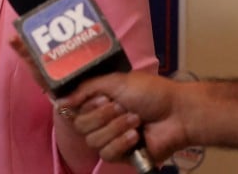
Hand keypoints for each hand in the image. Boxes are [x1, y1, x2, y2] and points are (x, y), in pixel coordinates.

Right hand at [57, 71, 188, 163]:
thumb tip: (61, 99)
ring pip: (93, 140)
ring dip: (115, 128)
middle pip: (81, 126)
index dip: (85, 105)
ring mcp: (112, 138)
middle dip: (102, 115)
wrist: (176, 113)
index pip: (74, 109)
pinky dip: (121, 142)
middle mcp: (102, 120)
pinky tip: (136, 136)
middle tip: (121, 107)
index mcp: (100, 101)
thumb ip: (87, 88)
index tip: (102, 98)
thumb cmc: (151, 92)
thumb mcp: (116, 82)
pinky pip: (107, 153)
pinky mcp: (122, 156)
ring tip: (135, 119)